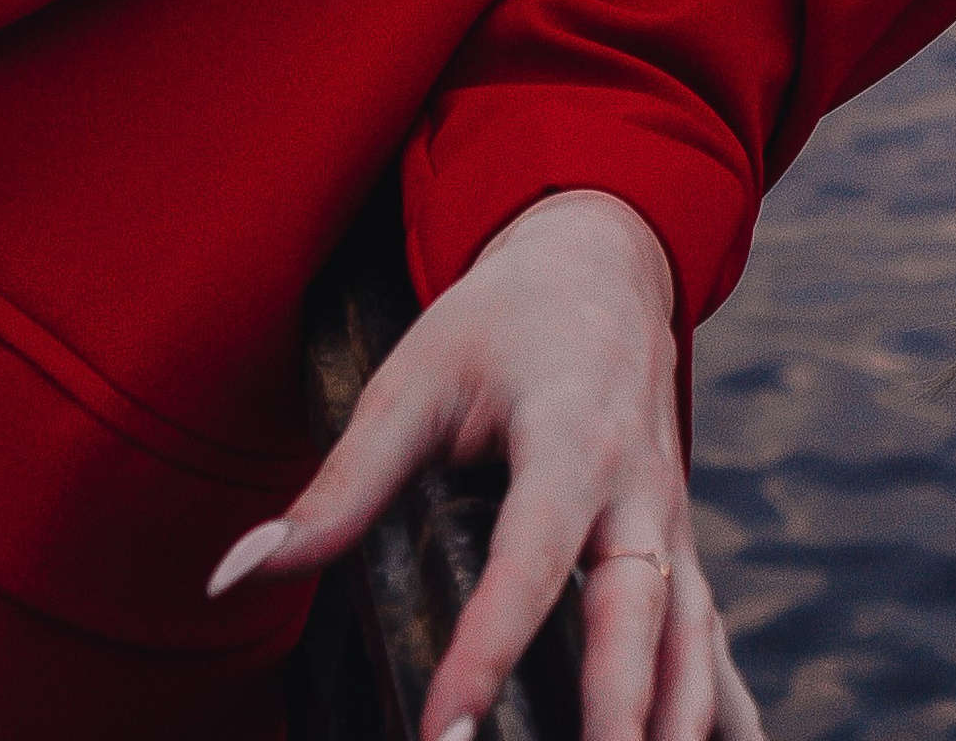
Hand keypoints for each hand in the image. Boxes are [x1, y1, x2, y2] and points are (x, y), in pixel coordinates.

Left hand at [208, 188, 760, 740]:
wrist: (605, 261)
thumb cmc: (499, 321)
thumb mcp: (412, 379)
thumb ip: (336, 486)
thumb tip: (235, 573)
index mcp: (572, 436)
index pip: (533, 556)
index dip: (491, 646)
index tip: (446, 734)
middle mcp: (640, 488)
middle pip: (639, 612)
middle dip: (618, 715)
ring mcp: (674, 523)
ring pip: (693, 637)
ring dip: (676, 725)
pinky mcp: (681, 550)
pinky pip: (709, 641)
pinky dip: (719, 713)